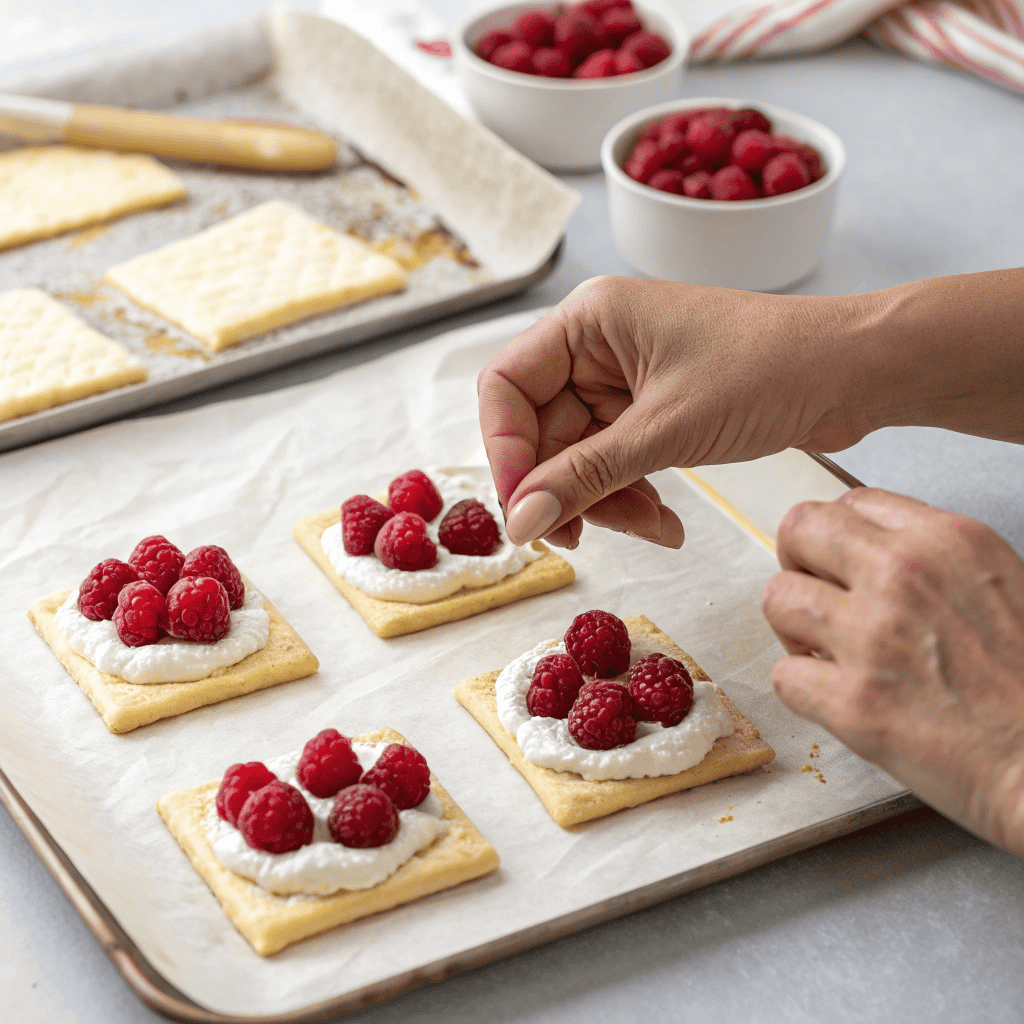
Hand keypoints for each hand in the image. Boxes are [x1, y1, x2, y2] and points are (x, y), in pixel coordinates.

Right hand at [478, 275, 872, 548]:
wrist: (854, 372)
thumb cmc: (771, 369)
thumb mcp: (665, 429)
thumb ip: (584, 477)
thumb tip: (520, 523)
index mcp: (589, 321)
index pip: (506, 388)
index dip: (505, 452)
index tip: (523, 510)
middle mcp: (597, 346)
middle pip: (541, 431)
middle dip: (565, 489)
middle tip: (581, 538)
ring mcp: (624, 381)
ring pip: (579, 457)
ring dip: (605, 501)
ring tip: (651, 527)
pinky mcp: (652, 411)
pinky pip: (615, 464)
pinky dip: (631, 496)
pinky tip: (665, 521)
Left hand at [762, 487, 1023, 854]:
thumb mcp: (1001, 582)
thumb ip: (933, 557)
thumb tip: (871, 553)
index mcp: (947, 541)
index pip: (851, 503)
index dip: (837, 537)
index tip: (840, 564)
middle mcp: (903, 576)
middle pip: (800, 530)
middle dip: (797, 562)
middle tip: (814, 596)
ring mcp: (873, 637)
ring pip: (777, 597)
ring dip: (792, 626)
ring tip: (822, 650)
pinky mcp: (854, 702)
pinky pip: (784, 676)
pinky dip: (802, 689)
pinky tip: (835, 696)